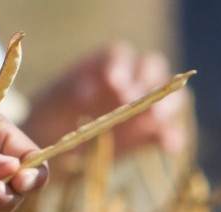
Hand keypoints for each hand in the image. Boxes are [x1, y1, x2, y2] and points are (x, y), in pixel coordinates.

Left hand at [23, 43, 187, 156]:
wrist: (51, 147)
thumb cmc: (48, 118)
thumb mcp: (50, 107)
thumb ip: (66, 96)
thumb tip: (85, 92)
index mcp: (101, 66)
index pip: (119, 54)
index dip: (119, 65)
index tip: (112, 83)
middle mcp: (127, 80)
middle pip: (152, 67)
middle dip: (146, 81)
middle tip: (131, 100)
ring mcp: (142, 106)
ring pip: (167, 94)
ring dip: (167, 105)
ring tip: (156, 119)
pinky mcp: (148, 133)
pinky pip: (168, 131)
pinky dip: (172, 136)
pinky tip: (168, 147)